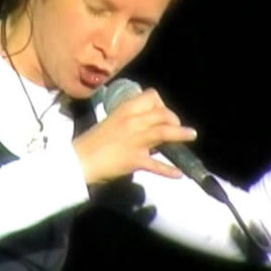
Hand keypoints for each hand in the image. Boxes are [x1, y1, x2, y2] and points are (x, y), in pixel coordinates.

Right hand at [73, 88, 196, 184]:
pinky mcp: (135, 159)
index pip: (152, 97)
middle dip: (174, 120)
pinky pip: (157, 165)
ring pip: (164, 132)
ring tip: (191, 135)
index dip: (161, 104)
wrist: (79, 160)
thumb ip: (129, 121)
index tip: (163, 113)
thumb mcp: (111, 123)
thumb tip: (147, 127)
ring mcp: (135, 140)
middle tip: (177, 128)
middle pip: (162, 114)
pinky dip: (169, 170)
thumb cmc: (92, 141)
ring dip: (181, 134)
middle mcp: (133, 121)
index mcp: (125, 109)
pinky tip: (178, 174)